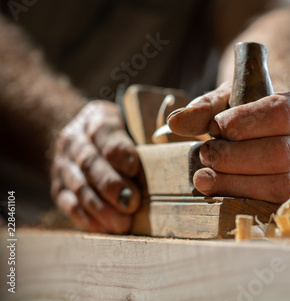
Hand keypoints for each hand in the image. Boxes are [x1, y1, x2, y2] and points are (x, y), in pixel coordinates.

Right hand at [51, 100, 140, 232]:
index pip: (104, 132)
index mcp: (96, 118)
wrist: (83, 137)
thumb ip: (147, 135)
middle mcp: (75, 139)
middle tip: (132, 202)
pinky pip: (68, 203)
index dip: (118, 151)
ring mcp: (63, 164)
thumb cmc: (122, 132)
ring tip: (122, 222)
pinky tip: (104, 228)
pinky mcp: (58, 187)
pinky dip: (86, 217)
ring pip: (79, 186)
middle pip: (90, 162)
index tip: (133, 167)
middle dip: (111, 185)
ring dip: (100, 206)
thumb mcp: (132, 122)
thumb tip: (173, 158)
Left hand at [167, 82, 289, 203]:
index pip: (282, 113)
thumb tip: (177, 123)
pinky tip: (218, 194)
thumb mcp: (232, 102)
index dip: (246, 122)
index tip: (215, 127)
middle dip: (237, 157)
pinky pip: (275, 208)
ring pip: (281, 185)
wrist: (270, 137)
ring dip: (236, 183)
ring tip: (204, 177)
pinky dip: (244, 201)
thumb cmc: (252, 116)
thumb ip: (207, 108)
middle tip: (206, 154)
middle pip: (282, 153)